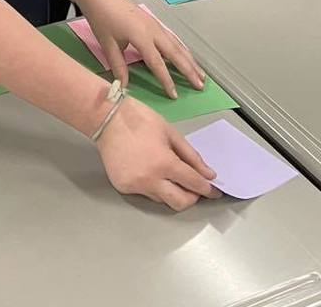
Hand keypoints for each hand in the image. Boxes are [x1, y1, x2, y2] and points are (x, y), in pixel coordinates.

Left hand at [80, 0, 204, 98]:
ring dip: (189, 59)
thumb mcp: (107, 44)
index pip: (157, 63)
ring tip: (200, 74)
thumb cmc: (101, 18)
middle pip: (175, 53)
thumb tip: (124, 87)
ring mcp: (155, 24)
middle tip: (200, 85)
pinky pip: (172, 38)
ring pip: (177, 44)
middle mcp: (153, 30)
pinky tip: (186, 56)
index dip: (166, 80)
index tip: (174, 94)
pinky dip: (182, 49)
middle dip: (189, 70)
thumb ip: (118, 66)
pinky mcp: (153, 22)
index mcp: (141, 36)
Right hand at [96, 97, 218, 209]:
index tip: (214, 191)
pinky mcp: (122, 187)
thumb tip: (208, 174)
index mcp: (164, 163)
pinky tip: (149, 171)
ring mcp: (135, 186)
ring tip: (170, 176)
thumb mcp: (170, 132)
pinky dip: (152, 186)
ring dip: (171, 192)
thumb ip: (191, 156)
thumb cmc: (140, 119)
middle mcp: (150, 180)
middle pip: (179, 203)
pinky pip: (144, 193)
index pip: (193, 184)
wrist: (106, 118)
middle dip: (192, 198)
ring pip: (161, 199)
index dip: (207, 189)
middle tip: (194, 188)